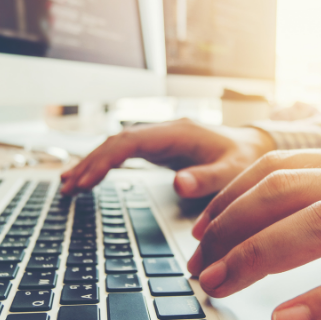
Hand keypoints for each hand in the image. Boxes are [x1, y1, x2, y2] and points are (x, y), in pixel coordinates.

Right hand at [61, 118, 274, 197]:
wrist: (253, 146)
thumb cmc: (245, 158)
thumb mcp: (233, 171)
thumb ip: (208, 178)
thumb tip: (178, 183)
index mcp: (178, 133)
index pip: (130, 142)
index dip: (105, 160)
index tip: (87, 180)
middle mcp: (164, 131)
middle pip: (116, 142)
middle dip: (90, 163)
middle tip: (68, 188)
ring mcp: (159, 139)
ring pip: (115, 146)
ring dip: (91, 164)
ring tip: (67, 186)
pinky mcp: (158, 149)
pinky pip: (123, 154)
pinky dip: (103, 165)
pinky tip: (87, 178)